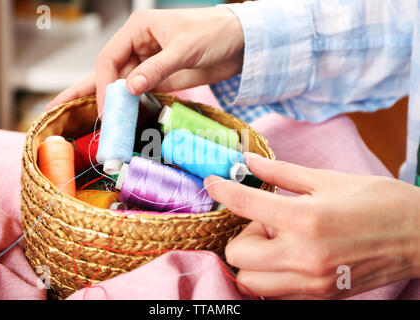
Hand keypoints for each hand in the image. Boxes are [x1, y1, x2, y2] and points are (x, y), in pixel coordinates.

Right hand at [45, 7, 243, 112]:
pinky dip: (129, 104)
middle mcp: (139, 45)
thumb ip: (156, 69)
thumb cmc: (214, 34)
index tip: (104, 107)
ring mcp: (149, 62)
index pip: (109, 58)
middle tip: (62, 110)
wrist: (240, 42)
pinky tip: (118, 116)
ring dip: (109, 102)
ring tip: (91, 120)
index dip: (102, 84)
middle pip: (108, 72)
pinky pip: (139, 91)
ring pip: (121, 84)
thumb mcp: (184, 49)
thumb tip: (128, 88)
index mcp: (139, 29)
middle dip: (90, 91)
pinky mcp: (161, 77)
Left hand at [205, 153, 419, 298]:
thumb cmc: (379, 201)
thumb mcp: (328, 179)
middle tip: (264, 221)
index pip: (244, 204)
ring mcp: (311, 282)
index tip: (213, 182)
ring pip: (249, 281)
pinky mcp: (320, 296)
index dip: (222, 189)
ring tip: (276, 240)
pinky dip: (268, 274)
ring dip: (251, 259)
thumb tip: (249, 161)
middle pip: (236, 255)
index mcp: (305, 219)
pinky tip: (288, 254)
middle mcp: (303, 256)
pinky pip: (274, 292)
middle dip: (240, 235)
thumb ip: (281, 173)